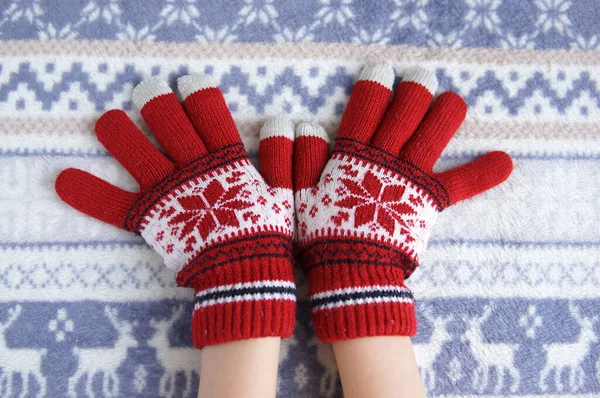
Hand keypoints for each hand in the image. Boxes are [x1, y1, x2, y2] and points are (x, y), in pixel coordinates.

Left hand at [55, 75, 295, 347]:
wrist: (243, 274)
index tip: (188, 82)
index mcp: (225, 159)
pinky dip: (89, 192)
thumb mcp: (282, 192)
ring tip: (107, 120)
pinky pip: (114, 203)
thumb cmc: (265, 234)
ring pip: (137, 151)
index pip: (210, 114)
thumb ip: (281, 156)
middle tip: (146, 90)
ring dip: (118, 132)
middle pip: (168, 123)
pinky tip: (63, 179)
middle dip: (156, 102)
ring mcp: (167, 190)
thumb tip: (284, 120)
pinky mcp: (149, 217)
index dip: (198, 95)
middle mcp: (192, 166)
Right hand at [293, 63, 512, 341]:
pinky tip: (505, 160)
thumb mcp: (301, 195)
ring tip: (453, 101)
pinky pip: (460, 183)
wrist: (353, 270)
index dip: (373, 90)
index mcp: (353, 155)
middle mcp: (385, 158)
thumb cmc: (323, 235)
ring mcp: (411, 177)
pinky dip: (482, 172)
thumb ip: (301, 160)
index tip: (381, 71)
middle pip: (404, 115)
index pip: (364, 112)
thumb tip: (303, 125)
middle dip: (413, 93)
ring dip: (445, 115)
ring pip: (433, 136)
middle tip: (422, 77)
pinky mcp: (429, 201)